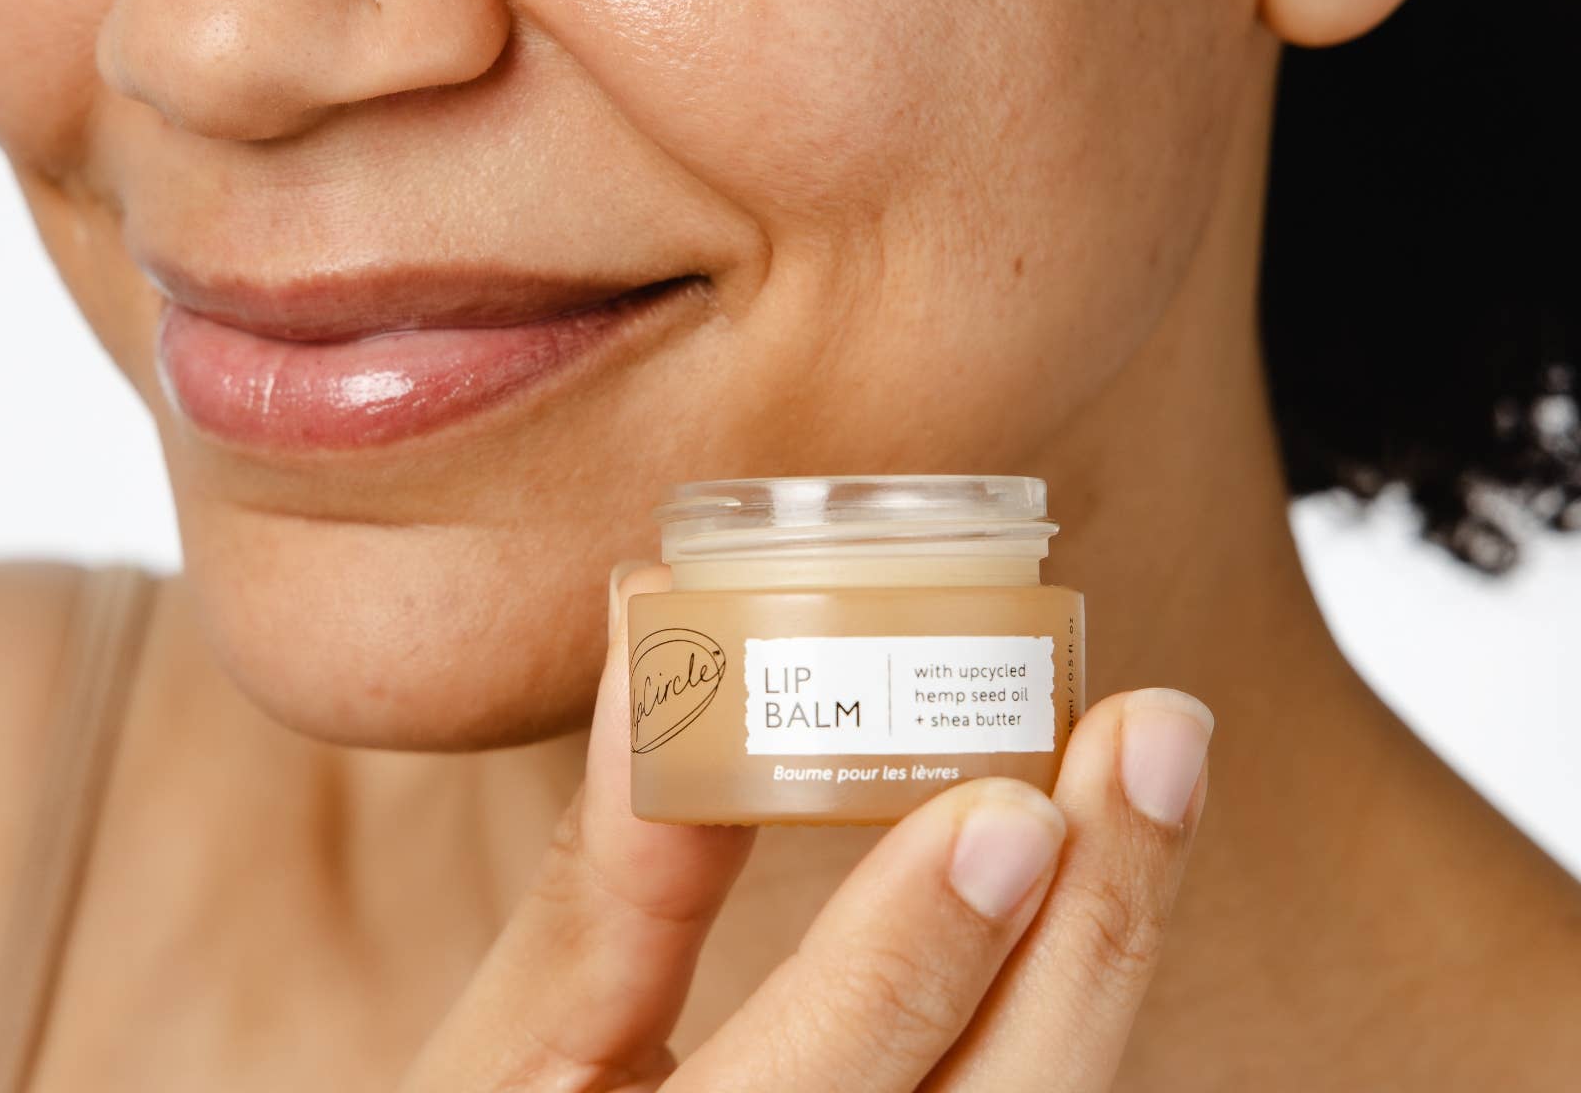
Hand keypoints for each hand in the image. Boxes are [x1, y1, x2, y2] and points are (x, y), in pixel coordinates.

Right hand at [399, 562, 1211, 1090]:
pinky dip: (1073, 978)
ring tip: (1150, 777)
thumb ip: (605, 871)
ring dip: (1107, 946)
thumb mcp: (515, 1046)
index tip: (1002, 811)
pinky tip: (1099, 869)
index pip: (817, 1090)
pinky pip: (1029, 1092)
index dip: (913, 958)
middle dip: (1091, 932)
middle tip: (1153, 738)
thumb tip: (662, 623)